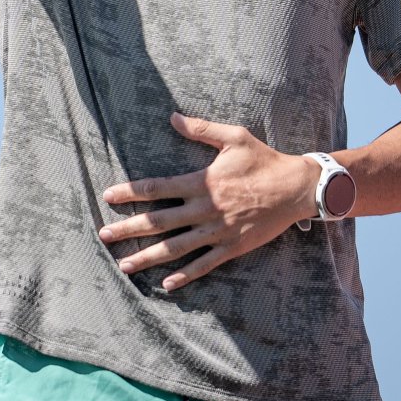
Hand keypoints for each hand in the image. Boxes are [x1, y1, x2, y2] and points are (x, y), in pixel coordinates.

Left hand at [98, 113, 319, 290]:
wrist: (298, 188)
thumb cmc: (264, 160)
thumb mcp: (234, 137)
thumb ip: (201, 129)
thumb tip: (172, 117)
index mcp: (201, 182)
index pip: (157, 188)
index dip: (130, 192)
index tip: (108, 196)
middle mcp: (205, 209)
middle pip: (158, 221)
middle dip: (128, 229)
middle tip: (103, 235)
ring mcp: (218, 231)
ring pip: (176, 247)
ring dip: (147, 256)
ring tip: (123, 265)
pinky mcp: (233, 247)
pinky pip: (205, 264)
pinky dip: (185, 275)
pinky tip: (166, 284)